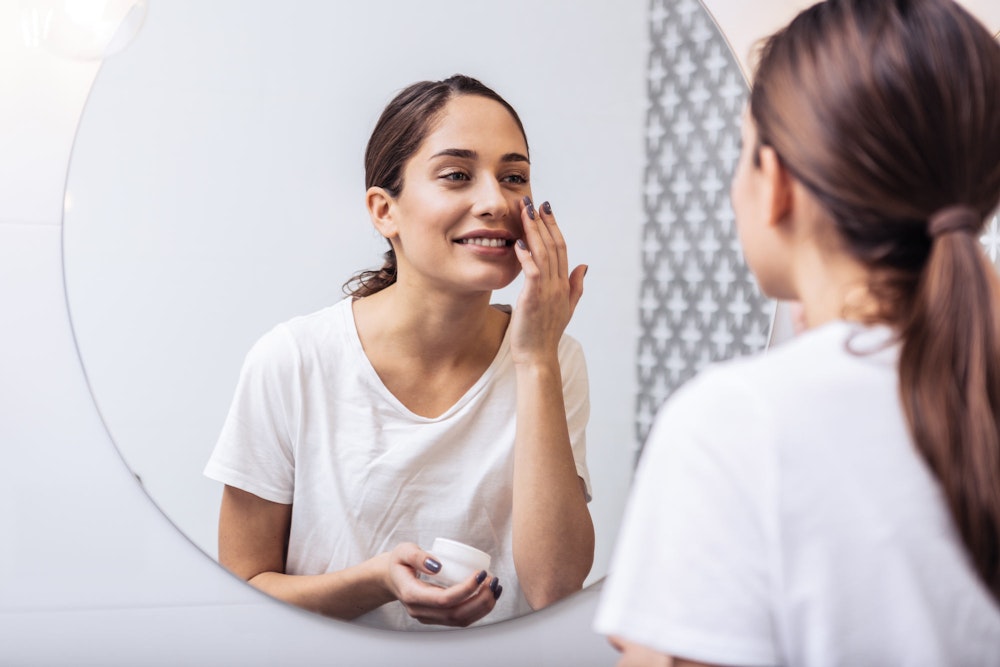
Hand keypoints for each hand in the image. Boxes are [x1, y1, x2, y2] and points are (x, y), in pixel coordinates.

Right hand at [382, 543, 501, 626]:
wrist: (391, 577)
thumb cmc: (399, 562)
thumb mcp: (404, 551)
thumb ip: (418, 556)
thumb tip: (437, 565)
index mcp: (412, 595)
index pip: (444, 599)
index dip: (466, 589)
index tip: (481, 573)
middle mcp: (421, 611)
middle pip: (456, 614)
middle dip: (480, 600)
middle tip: (493, 581)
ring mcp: (429, 617)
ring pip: (460, 620)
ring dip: (482, 607)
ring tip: (495, 588)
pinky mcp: (437, 617)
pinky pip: (460, 619)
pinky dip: (478, 610)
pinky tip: (489, 595)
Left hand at [510, 197, 586, 365]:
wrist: (538, 357)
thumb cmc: (545, 334)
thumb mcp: (565, 307)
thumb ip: (576, 285)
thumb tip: (585, 265)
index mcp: (564, 284)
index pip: (561, 249)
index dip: (554, 227)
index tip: (546, 209)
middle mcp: (558, 285)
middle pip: (554, 246)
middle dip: (544, 222)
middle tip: (535, 201)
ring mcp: (547, 292)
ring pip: (543, 254)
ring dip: (534, 231)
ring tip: (525, 212)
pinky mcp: (533, 299)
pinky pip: (533, 272)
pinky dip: (527, 256)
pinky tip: (519, 242)